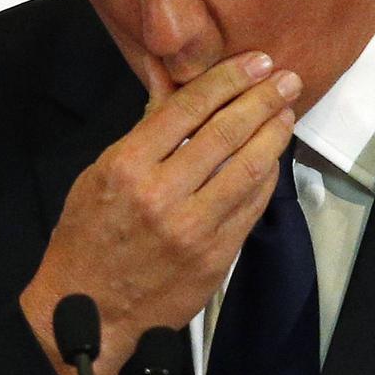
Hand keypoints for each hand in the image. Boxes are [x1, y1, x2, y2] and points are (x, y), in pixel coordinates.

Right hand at [19, 51, 301, 374]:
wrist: (91, 312)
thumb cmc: (88, 240)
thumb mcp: (99, 175)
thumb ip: (143, 131)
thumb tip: (170, 81)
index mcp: (127, 167)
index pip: (187, 108)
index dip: (227, 79)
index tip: (255, 62)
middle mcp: (162, 195)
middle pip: (225, 133)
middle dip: (262, 100)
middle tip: (286, 79)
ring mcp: (193, 229)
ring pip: (247, 170)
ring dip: (274, 136)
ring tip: (287, 112)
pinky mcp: (215, 257)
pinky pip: (251, 207)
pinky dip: (266, 177)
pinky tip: (273, 158)